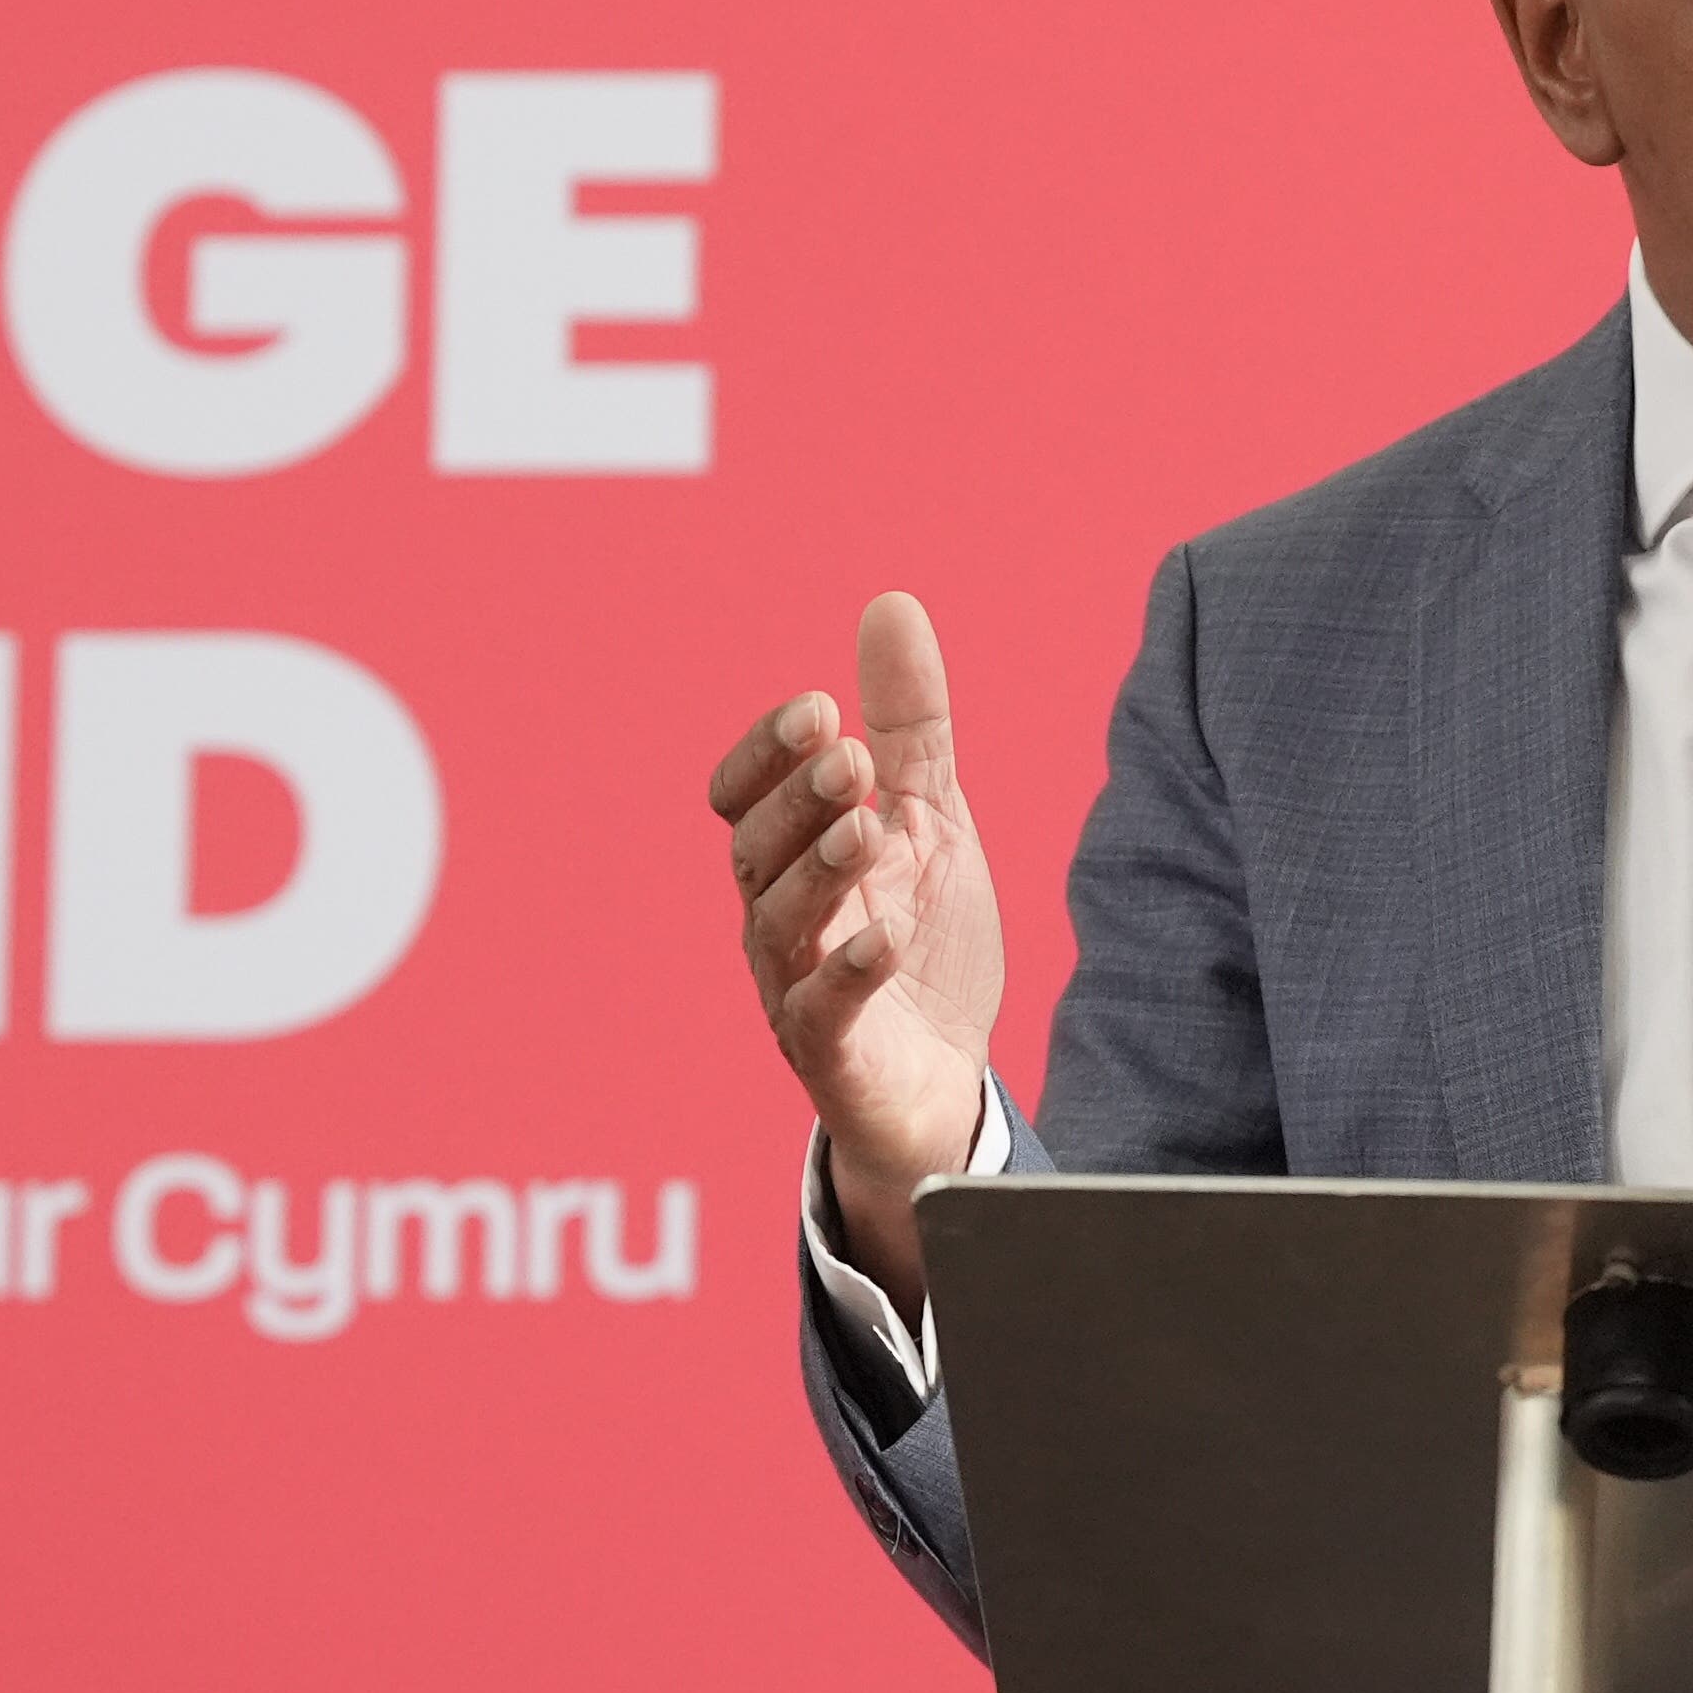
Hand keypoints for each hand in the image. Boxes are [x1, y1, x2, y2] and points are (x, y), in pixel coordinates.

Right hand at [707, 592, 1006, 1299]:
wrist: (947, 1086)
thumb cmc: (922, 946)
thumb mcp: (929, 820)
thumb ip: (911, 724)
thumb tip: (891, 605)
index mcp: (793, 861)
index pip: (746, 797)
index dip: (769, 753)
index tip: (819, 709)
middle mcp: (779, 922)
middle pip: (757, 851)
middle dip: (797, 800)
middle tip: (847, 755)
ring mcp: (798, 991)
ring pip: (778, 926)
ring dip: (816, 872)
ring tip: (864, 829)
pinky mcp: (835, 1057)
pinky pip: (821, 1015)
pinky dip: (849, 974)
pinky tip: (886, 936)